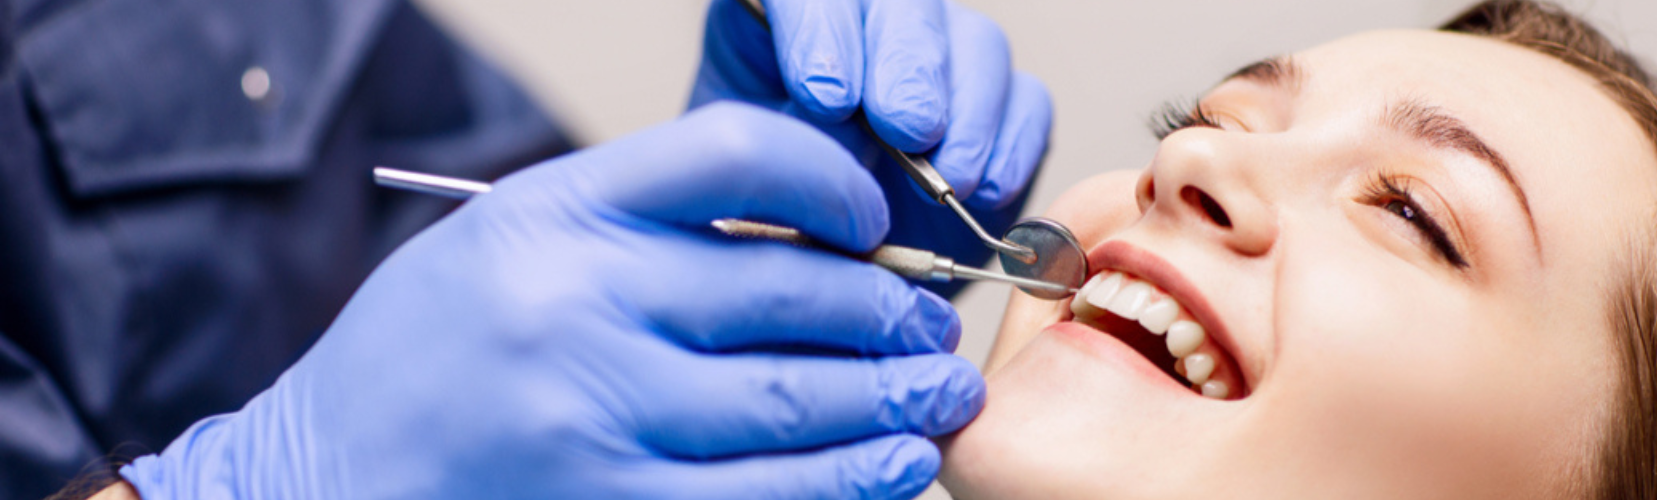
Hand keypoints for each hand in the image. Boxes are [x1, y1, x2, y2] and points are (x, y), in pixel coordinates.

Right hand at [119, 103, 983, 499]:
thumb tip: (819, 235)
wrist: (327, 472)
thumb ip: (647, 222)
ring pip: (791, 400)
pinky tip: (895, 463)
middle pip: (789, 290)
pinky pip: (759, 492)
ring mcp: (593, 412)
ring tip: (938, 393)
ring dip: (890, 398)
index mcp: (559, 211)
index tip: (873, 217)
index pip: (739, 156)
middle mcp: (578, 303)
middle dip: (890, 310)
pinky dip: (845, 480)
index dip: (835, 180)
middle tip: (933, 325)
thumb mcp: (518, 237)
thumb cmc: (440, 344)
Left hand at [691, 0, 1054, 293]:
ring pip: (974, 42)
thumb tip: (834, 128)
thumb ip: (777, 150)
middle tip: (905, 129)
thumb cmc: (774, 233)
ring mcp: (940, 64)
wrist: (826, 291)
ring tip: (950, 180)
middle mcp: (867, 32)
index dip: (821, 30)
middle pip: (900, 4)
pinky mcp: (1000, 112)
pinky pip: (1027, 102)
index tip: (824, 98)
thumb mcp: (747, 191)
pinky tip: (984, 191)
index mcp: (780, 31)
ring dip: (968, 113)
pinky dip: (1012, 147)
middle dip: (907, 66)